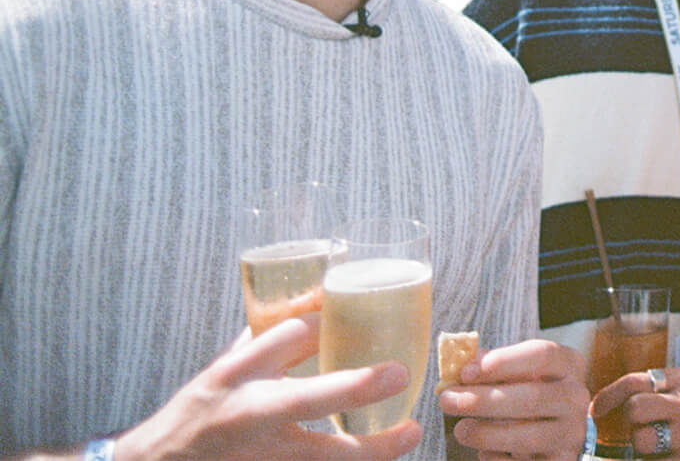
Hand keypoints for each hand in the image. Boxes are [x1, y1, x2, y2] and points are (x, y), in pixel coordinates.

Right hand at [114, 316, 421, 460]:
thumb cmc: (198, 414)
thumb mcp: (226, 370)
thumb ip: (271, 341)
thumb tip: (323, 307)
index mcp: (237, 377)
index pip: (284, 339)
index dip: (324, 324)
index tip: (361, 319)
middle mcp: (247, 415)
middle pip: (303, 400)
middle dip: (355, 388)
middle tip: (400, 374)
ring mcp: (258, 458)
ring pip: (319, 456)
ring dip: (370, 449)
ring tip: (408, 436)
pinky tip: (375, 460)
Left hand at [440, 338, 588, 460]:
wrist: (560, 430)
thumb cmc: (532, 391)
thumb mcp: (522, 372)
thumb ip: (494, 366)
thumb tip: (463, 365)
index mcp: (569, 365)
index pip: (543, 355)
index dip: (504, 362)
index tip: (467, 372)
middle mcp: (576, 398)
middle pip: (533, 397)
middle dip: (484, 400)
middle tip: (447, 400)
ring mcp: (571, 433)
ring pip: (529, 436)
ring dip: (487, 433)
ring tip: (460, 429)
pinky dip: (498, 459)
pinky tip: (482, 453)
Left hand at [590, 366, 679, 459]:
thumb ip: (651, 390)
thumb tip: (601, 406)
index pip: (635, 382)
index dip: (608, 396)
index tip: (596, 410)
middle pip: (635, 409)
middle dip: (631, 422)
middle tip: (642, 429)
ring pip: (642, 441)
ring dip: (642, 448)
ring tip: (658, 448)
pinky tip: (664, 457)